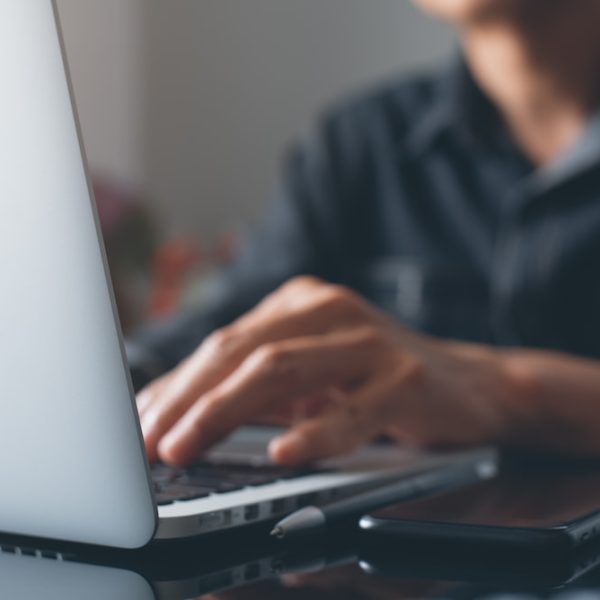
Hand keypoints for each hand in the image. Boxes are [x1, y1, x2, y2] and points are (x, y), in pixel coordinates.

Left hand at [138, 276, 521, 465]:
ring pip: (284, 370)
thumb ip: (255, 387)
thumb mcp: (311, 375)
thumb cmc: (378, 379)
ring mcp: (370, 342)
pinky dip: (316, 432)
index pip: (225, 342)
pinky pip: (354, 409)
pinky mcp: (407, 378)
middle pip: (244, 351)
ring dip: (226, 412)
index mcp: (301, 304)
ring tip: (187, 448)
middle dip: (188, 398)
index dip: (177, 384)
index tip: (141, 424)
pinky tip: (285, 454)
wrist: (470, 384)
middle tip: (150, 441)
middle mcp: (330, 311)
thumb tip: (181, 414)